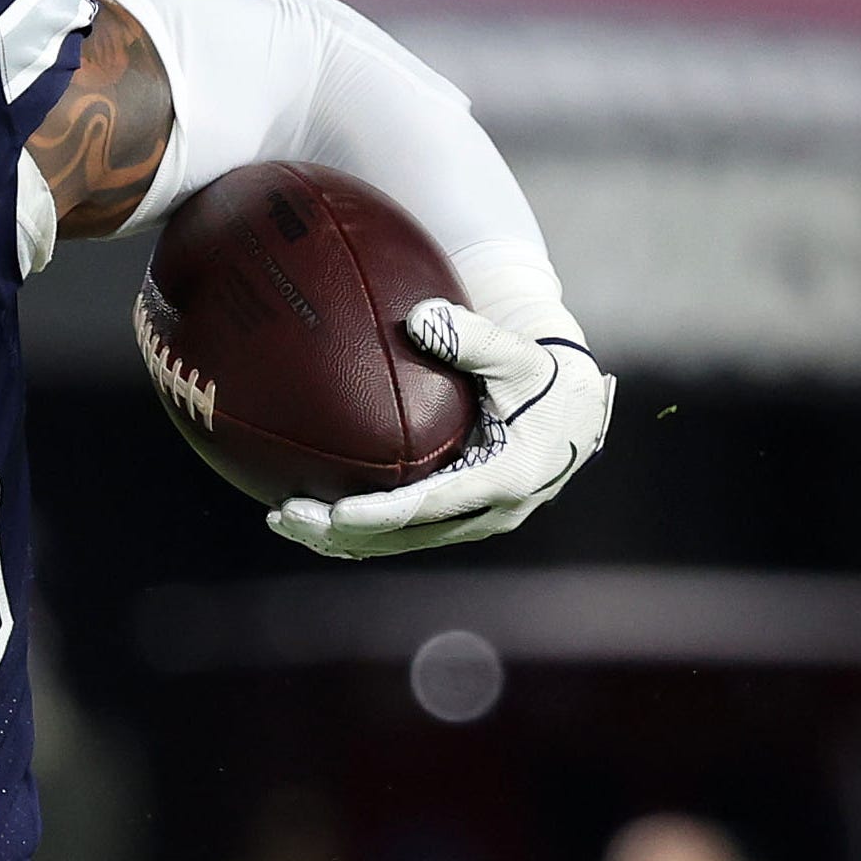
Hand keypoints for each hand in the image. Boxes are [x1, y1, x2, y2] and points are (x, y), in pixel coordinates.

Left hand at [268, 304, 611, 559]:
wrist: (576, 411)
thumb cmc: (543, 376)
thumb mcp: (517, 354)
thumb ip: (472, 337)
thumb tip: (420, 317)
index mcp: (506, 478)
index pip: (432, 506)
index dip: (382, 514)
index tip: (337, 512)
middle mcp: (490, 513)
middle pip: (404, 536)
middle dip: (340, 532)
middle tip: (286, 515)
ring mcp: (475, 523)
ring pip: (399, 543)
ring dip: (341, 538)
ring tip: (284, 519)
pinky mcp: (462, 523)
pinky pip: (405, 536)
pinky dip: (360, 533)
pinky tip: (315, 521)